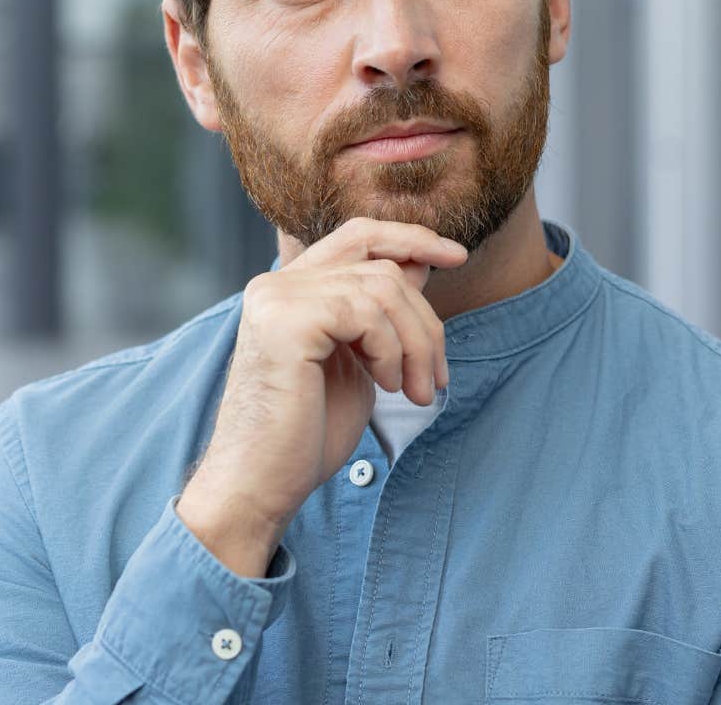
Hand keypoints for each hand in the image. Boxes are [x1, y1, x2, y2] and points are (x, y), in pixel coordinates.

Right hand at [175, 218, 466, 575]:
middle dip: (425, 322)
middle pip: (383, 268)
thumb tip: (421, 263)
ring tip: (416, 391)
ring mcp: (277, 299)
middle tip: (437, 378)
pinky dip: (391, 351)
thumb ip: (380, 311)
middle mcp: (277, 284)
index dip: (412, 238)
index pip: (360, 236)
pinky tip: (387, 387)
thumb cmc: (308, 433)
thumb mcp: (360, 360)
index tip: (458, 256)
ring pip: (383, 289)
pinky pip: (366, 313)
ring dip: (416, 344)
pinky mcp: (285, 321)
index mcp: (291, 289)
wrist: (262, 485)